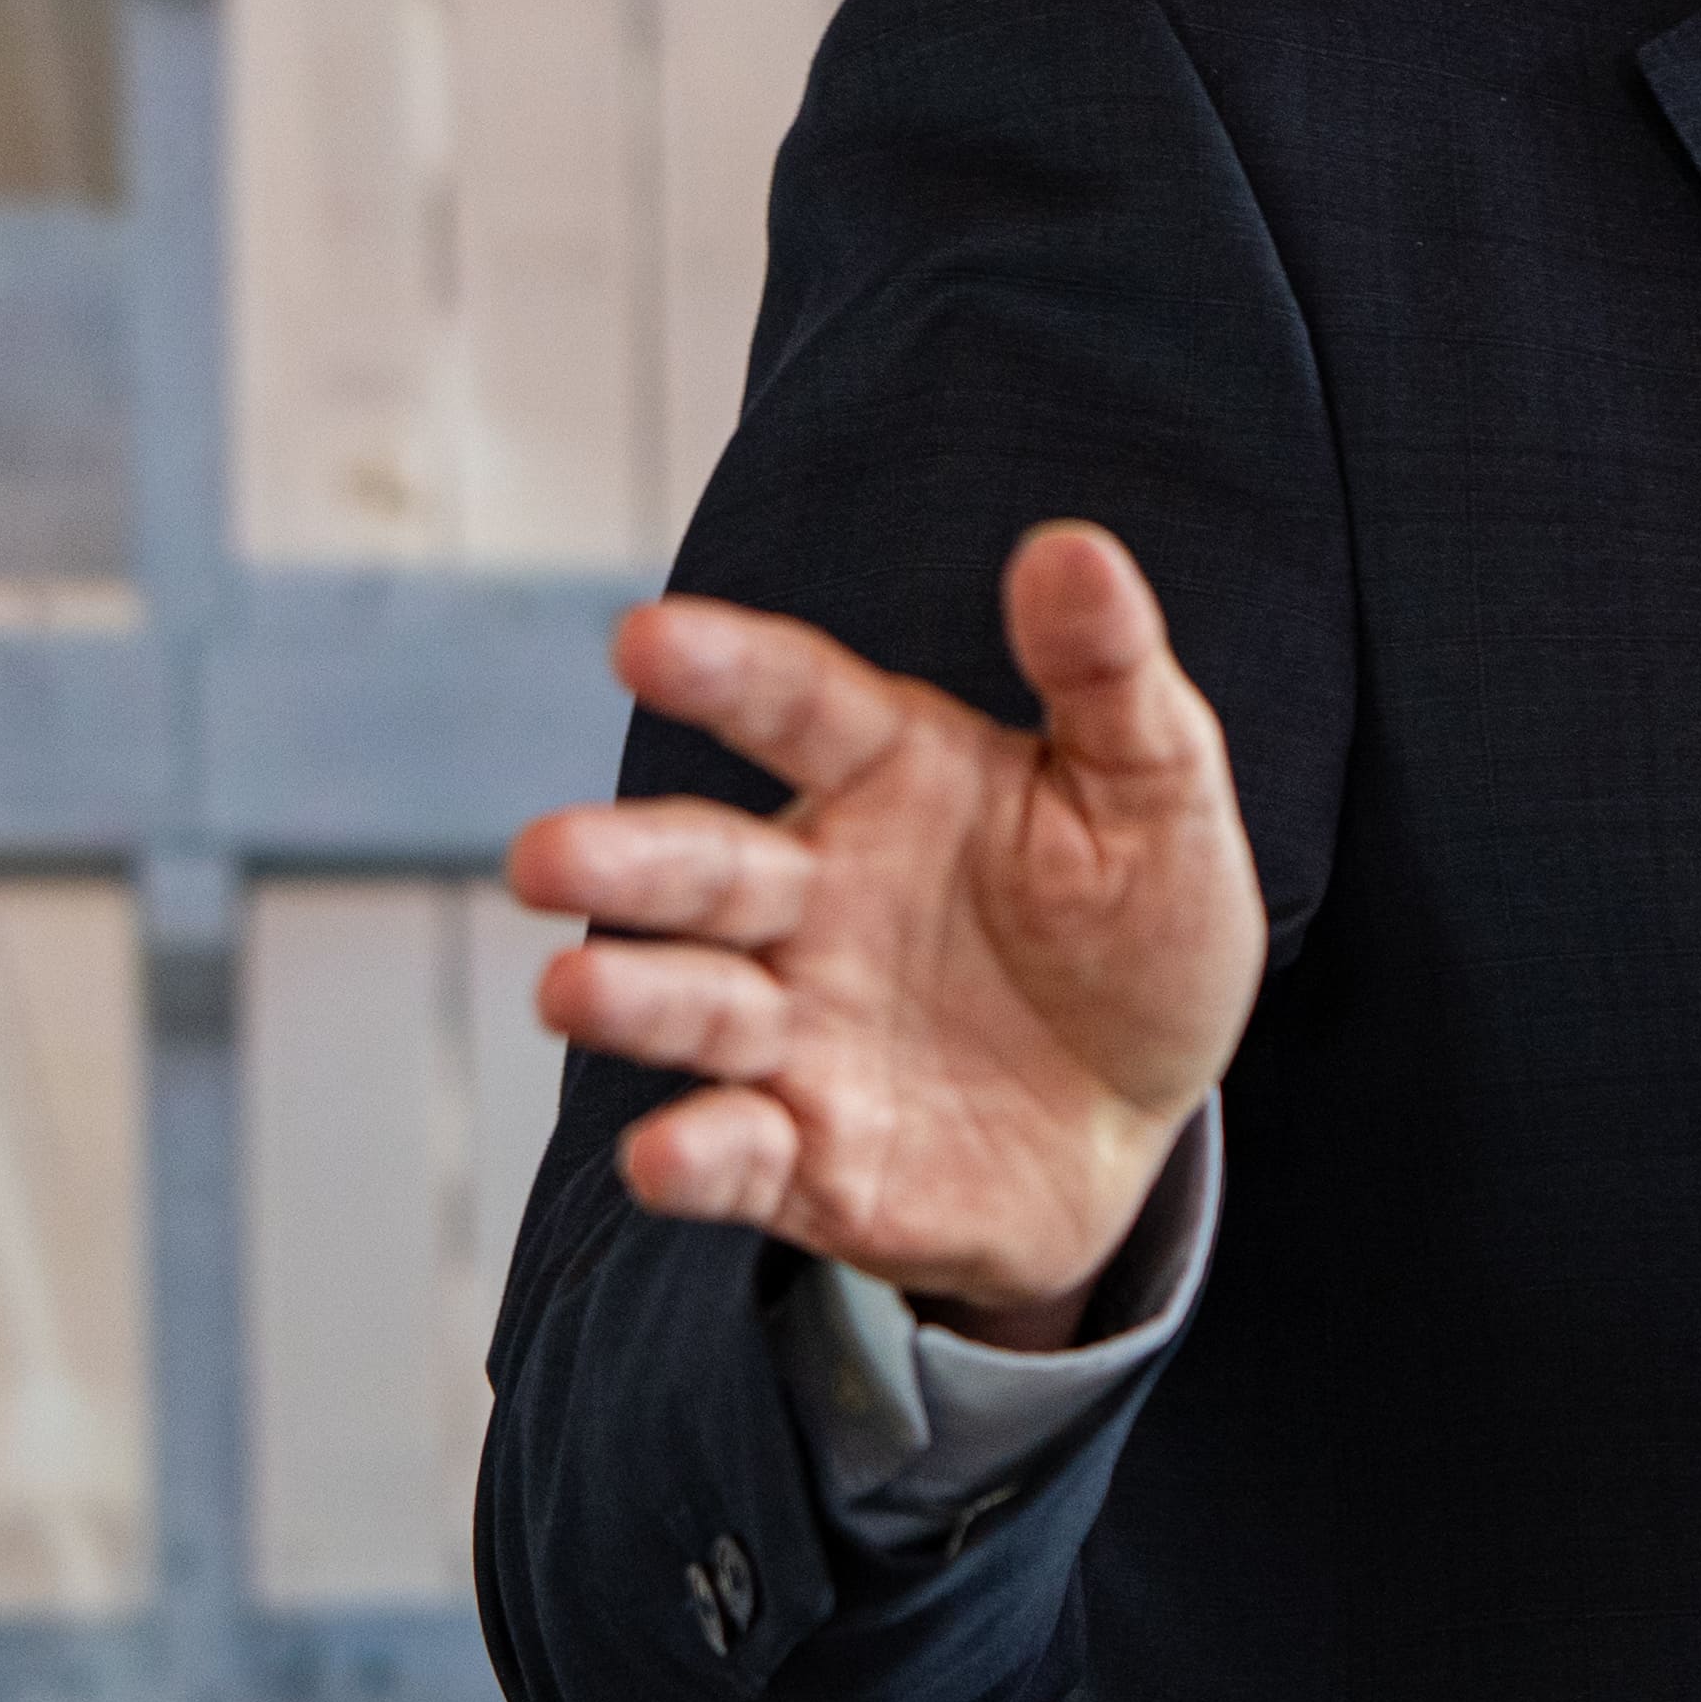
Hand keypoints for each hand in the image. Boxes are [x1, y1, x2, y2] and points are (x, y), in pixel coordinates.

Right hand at [509, 520, 1262, 1328]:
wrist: (1140, 1122)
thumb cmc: (1136, 931)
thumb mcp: (1156, 795)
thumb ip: (1107, 676)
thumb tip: (1072, 545)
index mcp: (891, 775)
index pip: (794, 704)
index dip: (723, 671)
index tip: (643, 638)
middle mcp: (813, 895)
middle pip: (705, 865)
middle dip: (622, 861)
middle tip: (544, 856)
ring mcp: (797, 1026)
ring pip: (694, 1003)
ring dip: (632, 998)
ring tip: (569, 993)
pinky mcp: (804, 1154)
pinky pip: (737, 1153)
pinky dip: (695, 1155)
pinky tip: (662, 1155)